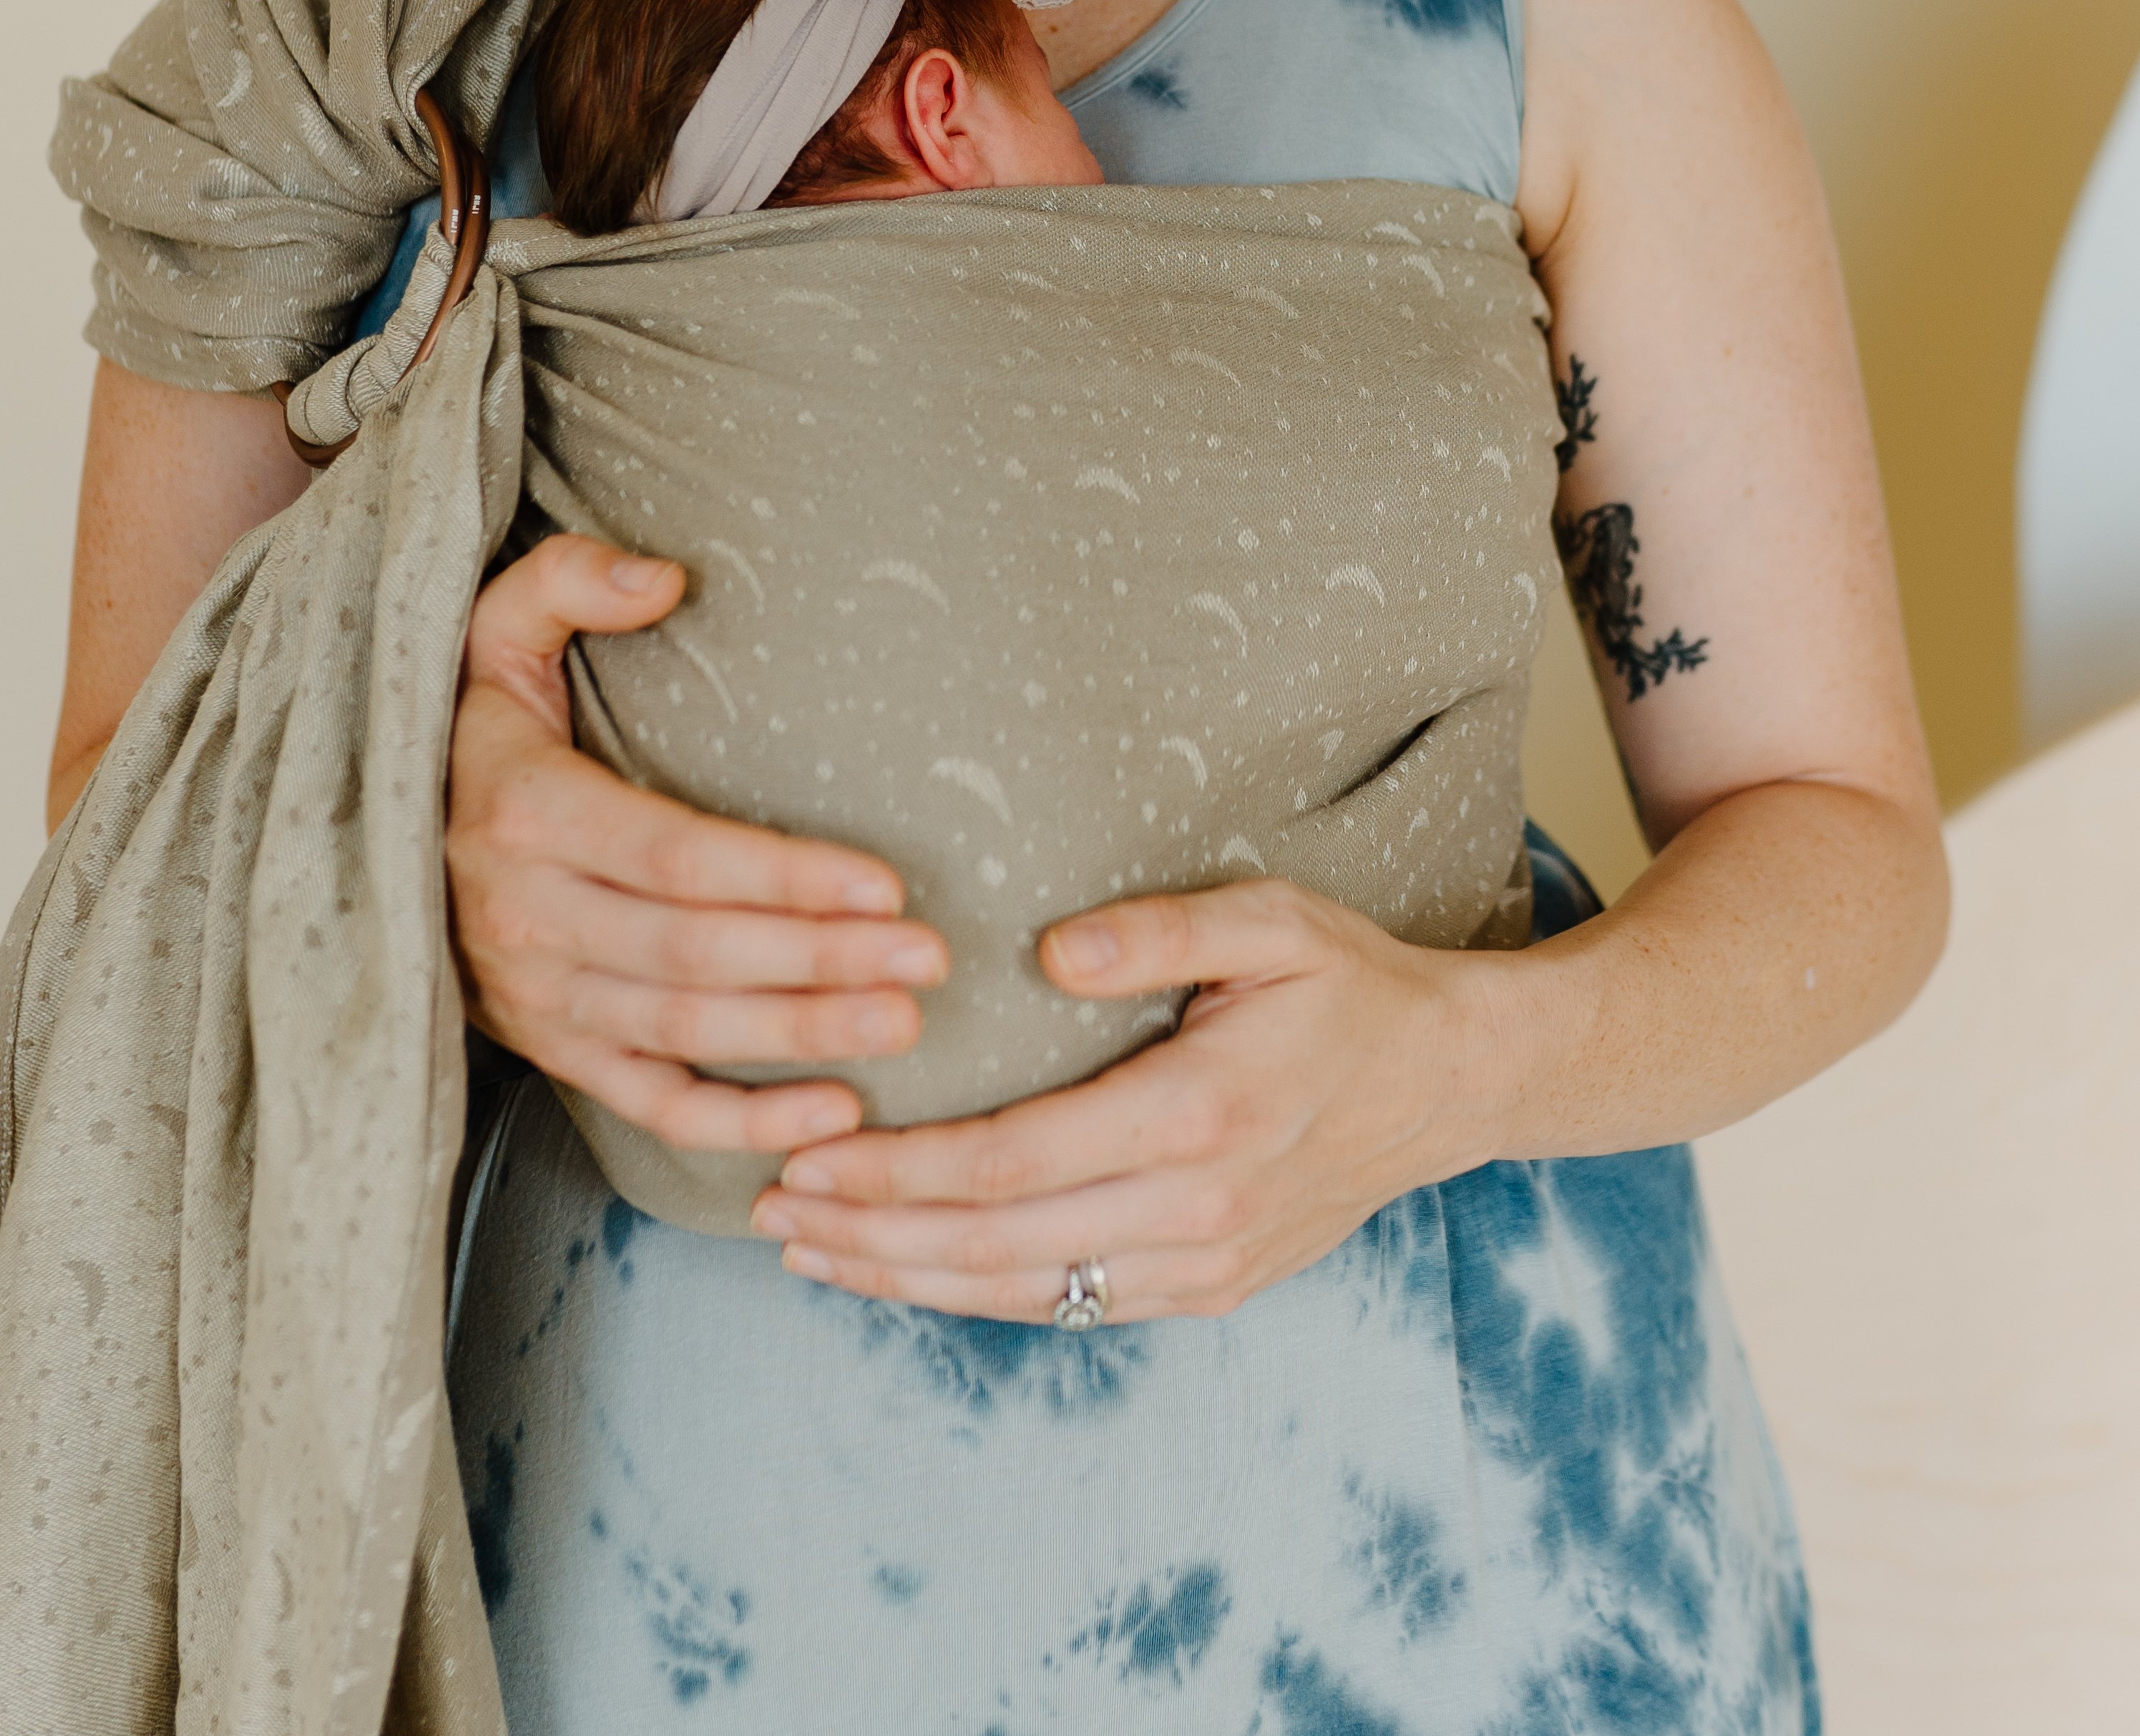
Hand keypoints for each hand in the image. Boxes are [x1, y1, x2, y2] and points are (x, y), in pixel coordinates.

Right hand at [445, 534, 950, 1153]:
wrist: (358, 837)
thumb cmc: (465, 726)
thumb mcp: (490, 630)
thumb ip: (568, 581)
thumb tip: (666, 577)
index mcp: (526, 814)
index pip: (677, 858)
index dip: (782, 876)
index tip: (885, 885)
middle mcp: (529, 917)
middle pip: (698, 954)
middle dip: (820, 961)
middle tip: (928, 962)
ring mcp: (538, 997)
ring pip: (686, 1033)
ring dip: (799, 1035)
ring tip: (903, 1024)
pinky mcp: (550, 1049)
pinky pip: (651, 1104)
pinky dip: (740, 1124)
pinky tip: (830, 1112)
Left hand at [750, 879, 1522, 1321]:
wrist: (1453, 1081)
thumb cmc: (1351, 984)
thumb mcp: (1268, 920)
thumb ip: (1156, 928)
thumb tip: (1047, 949)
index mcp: (1194, 1115)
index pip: (1008, 1162)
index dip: (897, 1172)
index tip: (809, 1158)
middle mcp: (1192, 1211)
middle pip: (995, 1242)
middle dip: (872, 1234)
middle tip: (773, 1214)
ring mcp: (1203, 1265)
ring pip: (1024, 1293)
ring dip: (908, 1279)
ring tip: (813, 1254)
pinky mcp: (1211, 1288)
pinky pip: (1075, 1307)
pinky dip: (983, 1299)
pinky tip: (916, 1276)